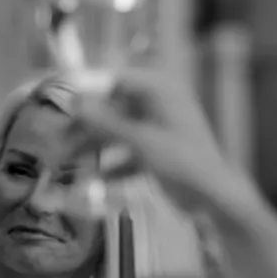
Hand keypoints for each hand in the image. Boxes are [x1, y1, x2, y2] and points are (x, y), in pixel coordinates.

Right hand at [68, 68, 255, 214]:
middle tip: (60, 138)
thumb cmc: (182, 160)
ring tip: (69, 160)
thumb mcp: (140, 140)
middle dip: (88, 125)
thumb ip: (105, 122)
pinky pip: (129, 152)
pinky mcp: (159, 152)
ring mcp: (159, 129)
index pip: (116, 80)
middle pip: (114, 108)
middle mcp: (159, 105)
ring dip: (96, 145)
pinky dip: (114, 163)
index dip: (88, 91)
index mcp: (160, 91)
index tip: (62, 104)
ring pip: (119, 131)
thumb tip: (72, 101)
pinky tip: (96, 178)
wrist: (215, 197)